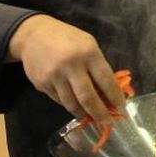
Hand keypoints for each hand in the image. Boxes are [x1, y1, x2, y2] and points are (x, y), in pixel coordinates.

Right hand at [7, 15, 125, 124]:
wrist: (34, 35)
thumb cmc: (68, 39)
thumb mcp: (88, 45)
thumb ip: (99, 67)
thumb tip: (110, 93)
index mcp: (88, 53)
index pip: (106, 81)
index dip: (115, 98)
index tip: (121, 109)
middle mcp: (71, 65)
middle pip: (88, 98)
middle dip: (100, 114)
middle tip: (107, 122)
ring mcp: (55, 76)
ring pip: (72, 104)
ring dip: (84, 114)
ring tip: (92, 117)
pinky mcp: (42, 84)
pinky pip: (59, 101)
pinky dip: (70, 105)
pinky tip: (76, 106)